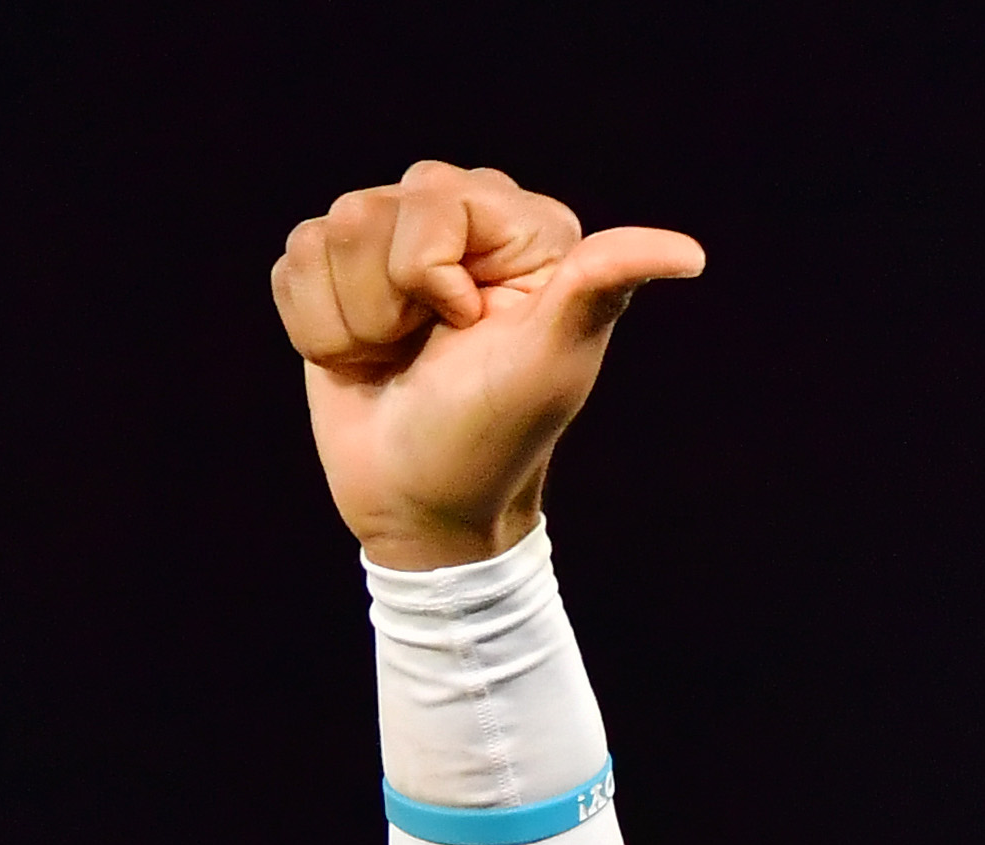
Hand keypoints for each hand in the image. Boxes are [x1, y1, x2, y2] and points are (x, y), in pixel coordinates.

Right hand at [270, 161, 705, 569]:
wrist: (420, 508)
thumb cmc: (491, 440)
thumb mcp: (551, 361)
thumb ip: (604, 285)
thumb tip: (691, 254)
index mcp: (521, 228)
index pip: (433, 197)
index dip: (430, 272)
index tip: (466, 330)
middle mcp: (460, 223)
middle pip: (371, 209)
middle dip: (385, 298)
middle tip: (427, 349)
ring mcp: (395, 249)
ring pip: (327, 234)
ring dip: (349, 321)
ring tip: (393, 360)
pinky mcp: (338, 279)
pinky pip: (293, 264)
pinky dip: (316, 327)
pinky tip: (360, 361)